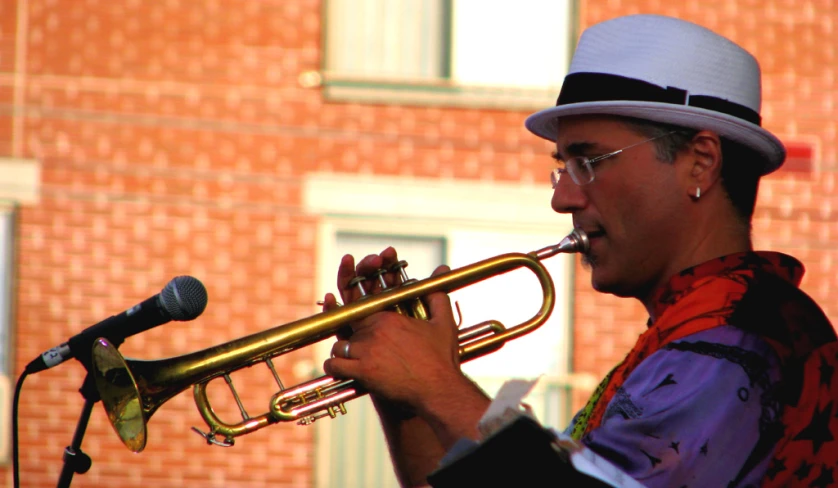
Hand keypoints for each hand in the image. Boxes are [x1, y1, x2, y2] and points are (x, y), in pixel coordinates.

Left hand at [322, 248, 469, 414]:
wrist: (439, 389)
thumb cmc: (441, 359)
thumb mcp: (444, 323)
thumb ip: (437, 297)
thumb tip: (440, 271)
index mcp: (388, 317)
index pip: (361, 308)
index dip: (358, 313)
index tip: (361, 323)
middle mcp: (374, 330)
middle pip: (349, 327)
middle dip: (353, 335)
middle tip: (360, 345)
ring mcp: (366, 351)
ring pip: (339, 345)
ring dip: (342, 352)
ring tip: (351, 358)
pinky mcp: (363, 371)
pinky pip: (335, 365)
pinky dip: (334, 367)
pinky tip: (339, 369)